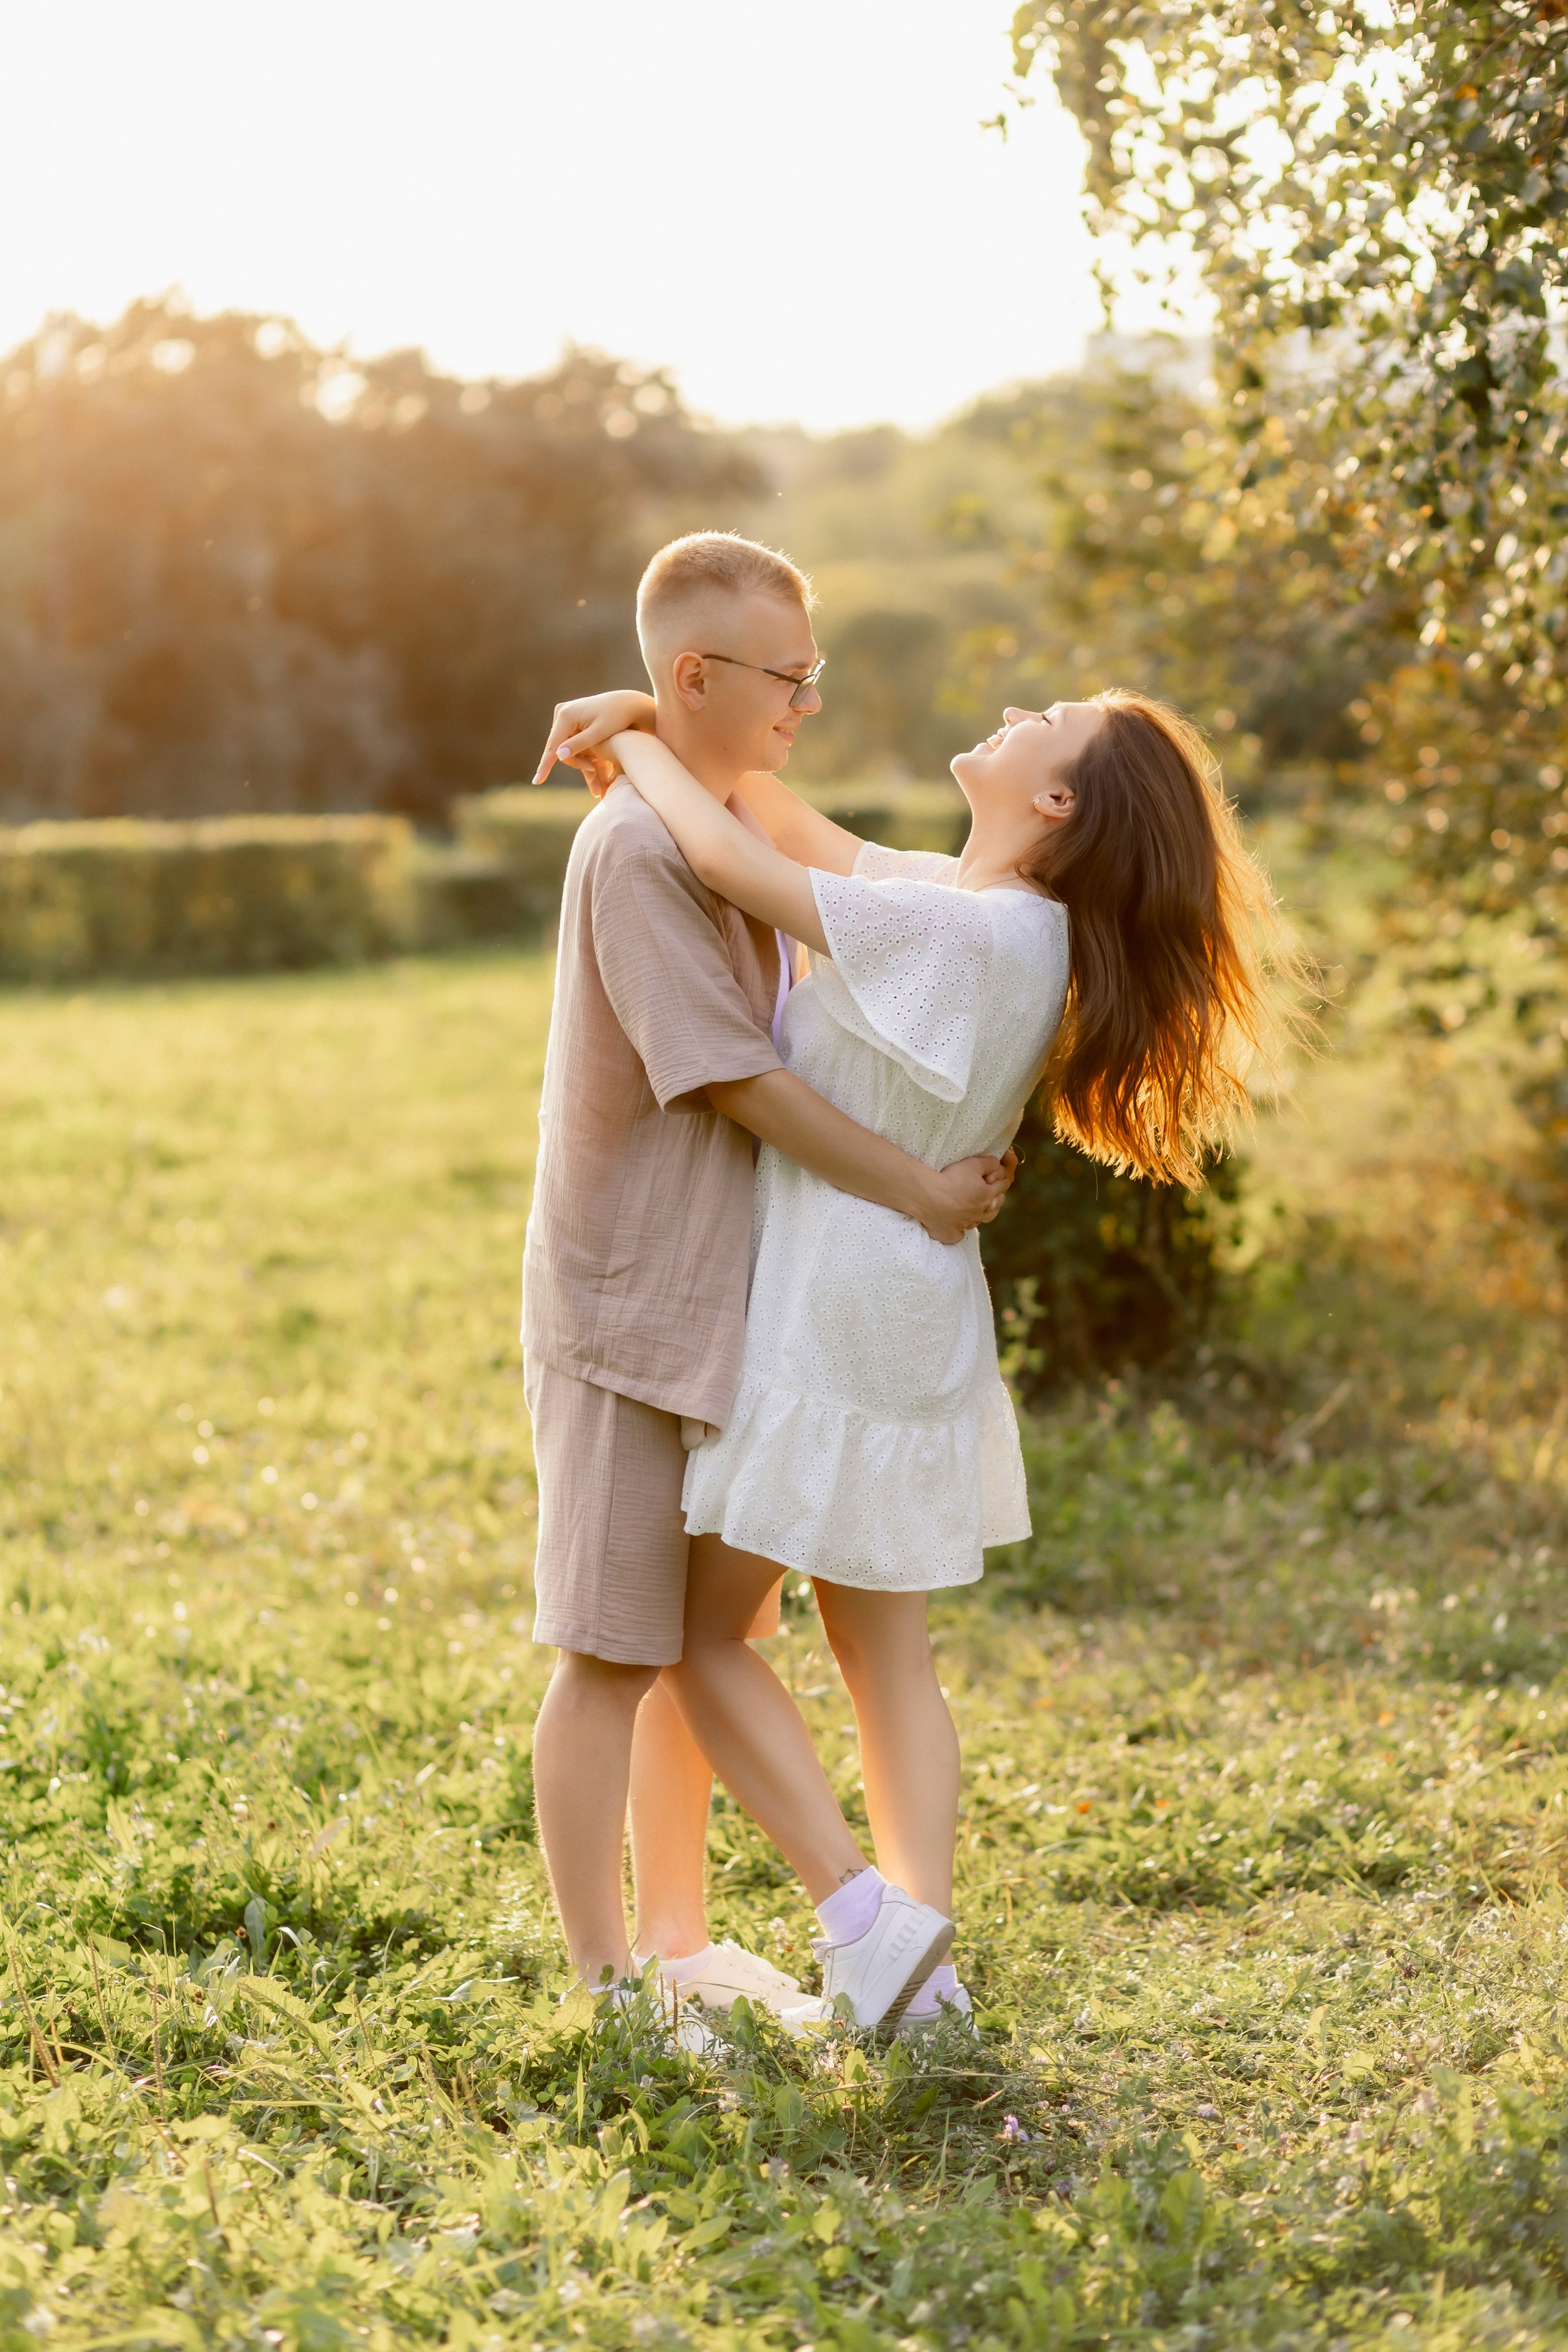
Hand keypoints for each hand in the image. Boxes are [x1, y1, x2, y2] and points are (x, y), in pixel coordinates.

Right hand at [533, 690, 656, 786]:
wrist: (627, 704)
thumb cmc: (618, 718)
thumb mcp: (600, 733)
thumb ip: (580, 744)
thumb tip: (558, 755)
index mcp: (566, 715)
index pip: (553, 746)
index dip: (545, 765)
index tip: (537, 781)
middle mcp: (561, 712)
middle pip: (559, 747)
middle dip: (575, 761)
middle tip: (594, 770)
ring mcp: (565, 714)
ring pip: (565, 745)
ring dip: (578, 756)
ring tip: (598, 763)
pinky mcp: (570, 717)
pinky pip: (570, 739)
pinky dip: (580, 749)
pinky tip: (592, 756)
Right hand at [917, 1151, 1013, 1244]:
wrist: (928, 1196)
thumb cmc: (951, 1178)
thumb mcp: (972, 1164)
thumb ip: (988, 1163)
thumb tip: (997, 1163)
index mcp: (985, 1196)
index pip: (1000, 1187)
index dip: (1003, 1181)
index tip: (1003, 1179)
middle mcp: (977, 1212)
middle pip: (993, 1208)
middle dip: (997, 1201)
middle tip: (995, 1197)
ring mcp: (964, 1224)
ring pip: (977, 1222)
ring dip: (981, 1217)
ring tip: (979, 1212)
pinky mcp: (949, 1233)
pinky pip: (957, 1236)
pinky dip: (959, 1232)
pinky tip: (957, 1229)